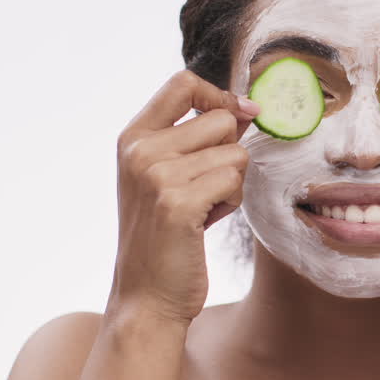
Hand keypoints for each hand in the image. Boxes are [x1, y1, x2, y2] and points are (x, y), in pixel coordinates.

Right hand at [108, 70, 260, 323]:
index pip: (183, 83)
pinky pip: (234, 181)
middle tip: (205, 189)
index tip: (239, 116)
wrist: (146, 296)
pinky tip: (206, 223)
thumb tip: (246, 107)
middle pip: (221, 120)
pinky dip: (231, 203)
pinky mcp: (177, 202)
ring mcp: (156, 175)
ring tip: (203, 209)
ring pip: (235, 153)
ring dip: (231, 184)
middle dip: (229, 154)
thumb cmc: (166, 236)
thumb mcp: (168, 177)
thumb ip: (196, 139)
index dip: (219, 96)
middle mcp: (140, 150)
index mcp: (133, 137)